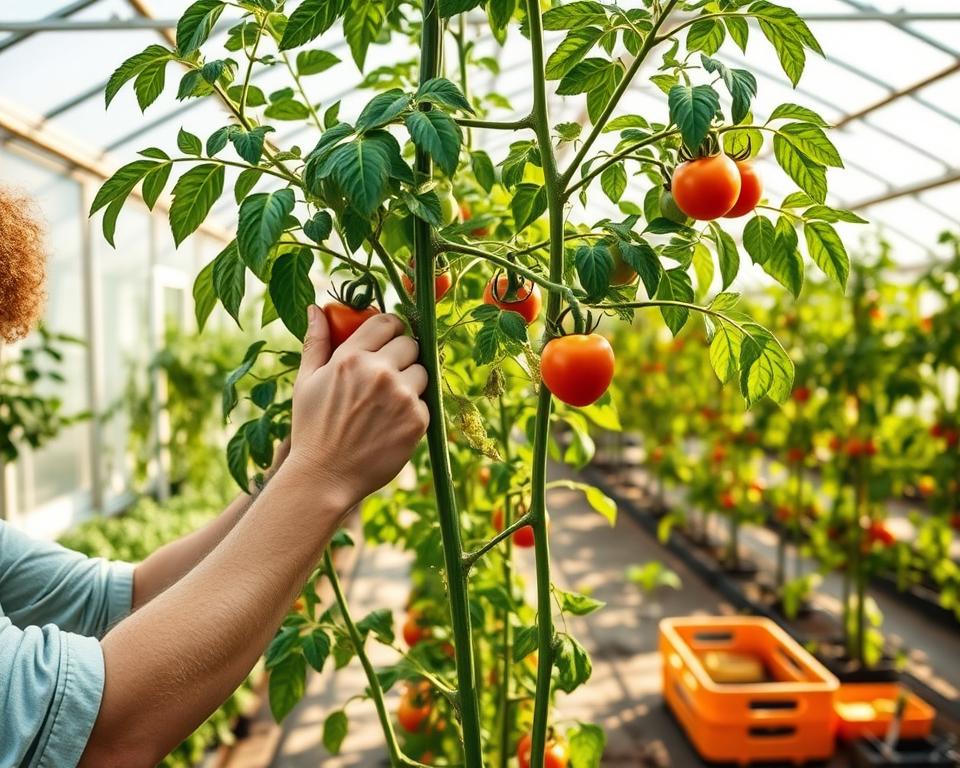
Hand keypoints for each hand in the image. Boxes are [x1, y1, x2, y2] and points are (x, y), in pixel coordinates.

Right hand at [286, 305, 428, 510]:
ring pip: (422, 372)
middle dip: (401, 355)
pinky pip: (426, 402)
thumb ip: (316, 342)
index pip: (387, 322)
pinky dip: (413, 410)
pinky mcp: (418, 421)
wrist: (325, 477)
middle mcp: (380, 372)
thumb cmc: (312, 429)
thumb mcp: (306, 381)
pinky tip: (390, 424)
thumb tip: (316, 309)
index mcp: (352, 357)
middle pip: (410, 344)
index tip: (387, 341)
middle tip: (387, 374)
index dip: (390, 329)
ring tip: (387, 402)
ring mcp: (403, 397)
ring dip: (411, 382)